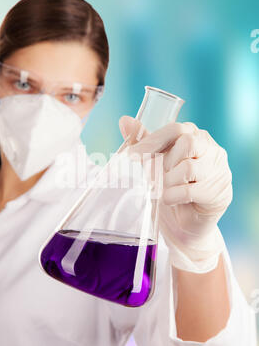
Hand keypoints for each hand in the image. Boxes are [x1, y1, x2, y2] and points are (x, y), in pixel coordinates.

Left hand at [119, 116, 232, 272]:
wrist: (185, 224)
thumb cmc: (171, 188)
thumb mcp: (155, 163)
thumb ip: (144, 142)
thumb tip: (125, 121)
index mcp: (195, 135)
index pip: (175, 128)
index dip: (151, 141)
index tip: (132, 156)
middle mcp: (211, 149)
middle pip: (187, 142)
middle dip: (163, 161)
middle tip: (152, 176)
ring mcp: (218, 171)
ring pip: (188, 167)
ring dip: (167, 181)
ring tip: (161, 189)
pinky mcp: (219, 193)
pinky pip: (190, 191)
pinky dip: (172, 196)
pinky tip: (168, 200)